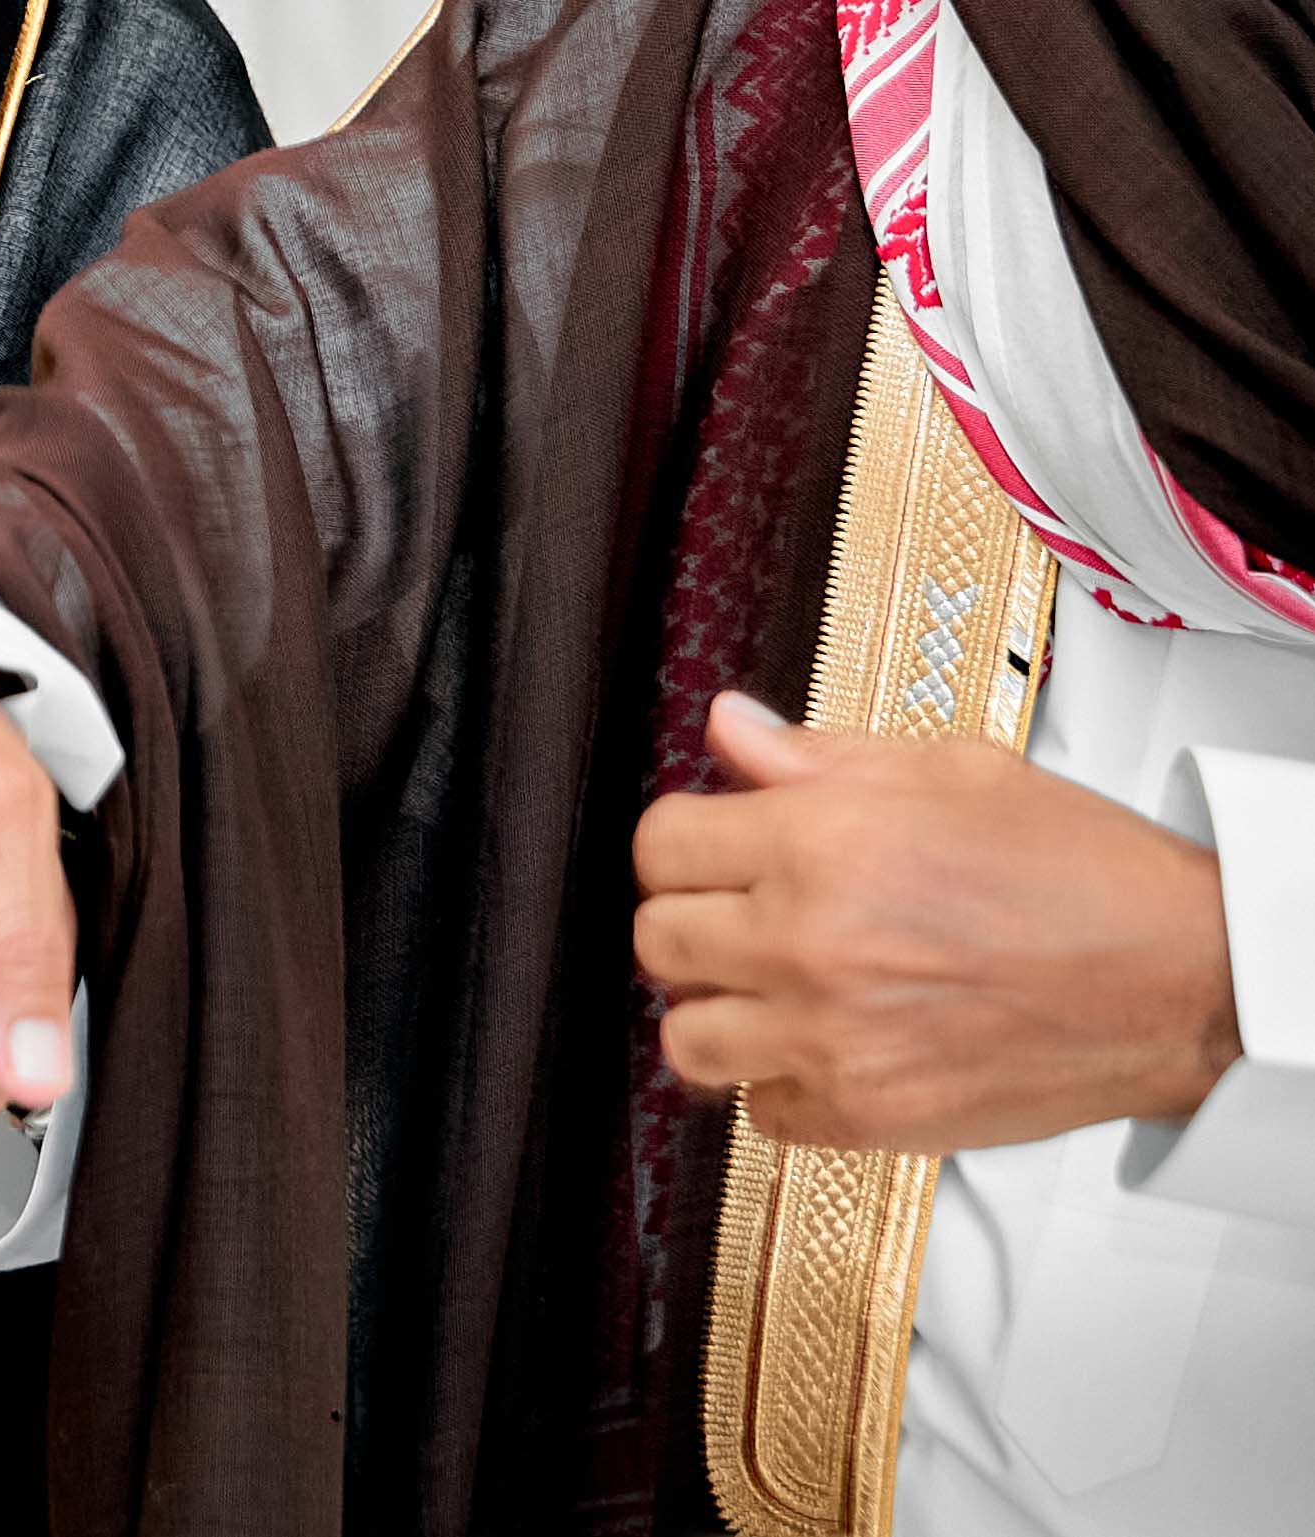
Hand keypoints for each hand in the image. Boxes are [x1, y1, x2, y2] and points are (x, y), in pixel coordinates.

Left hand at [637, 688, 1238, 1151]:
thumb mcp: (950, 772)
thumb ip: (816, 757)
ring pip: (687, 1037)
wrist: (1187, 980)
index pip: (658, 845)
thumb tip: (727, 728)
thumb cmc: (1086, 873)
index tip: (718, 848)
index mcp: (819, 845)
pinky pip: (763, 1112)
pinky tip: (828, 1048)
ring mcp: (834, 1039)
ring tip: (773, 990)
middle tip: (747, 916)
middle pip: (657, 938)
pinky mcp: (871, 1116)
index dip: (688, 841)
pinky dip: (782, 1086)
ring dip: (720, 1011)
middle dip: (693, 919)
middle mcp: (809, 944)